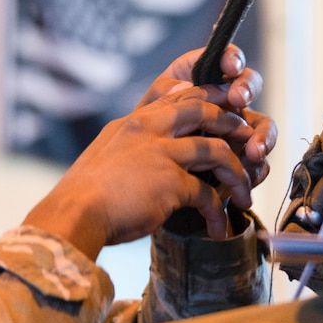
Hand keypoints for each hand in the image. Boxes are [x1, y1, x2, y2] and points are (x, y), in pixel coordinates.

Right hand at [23, 46, 277, 256]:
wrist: (74, 214)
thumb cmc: (86, 195)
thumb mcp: (106, 155)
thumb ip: (129, 145)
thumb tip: (143, 153)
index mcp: (133, 122)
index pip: (178, 94)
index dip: (208, 98)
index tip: (224, 110)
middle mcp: (148, 130)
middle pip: (203, 110)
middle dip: (231, 124)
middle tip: (248, 143)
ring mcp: (160, 153)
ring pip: (216, 152)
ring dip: (236, 174)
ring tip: (244, 194)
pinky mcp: (170, 183)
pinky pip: (208, 194)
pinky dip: (218, 212)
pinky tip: (218, 228)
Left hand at [134, 45, 276, 196]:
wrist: (142, 186)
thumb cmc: (140, 144)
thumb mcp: (144, 117)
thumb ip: (161, 95)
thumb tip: (182, 83)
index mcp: (199, 81)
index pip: (223, 59)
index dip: (231, 58)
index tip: (230, 67)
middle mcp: (222, 102)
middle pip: (248, 85)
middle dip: (247, 89)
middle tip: (239, 99)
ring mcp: (235, 130)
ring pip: (261, 125)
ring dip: (262, 134)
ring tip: (254, 150)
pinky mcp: (241, 159)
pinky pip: (258, 161)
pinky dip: (257, 168)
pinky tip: (247, 178)